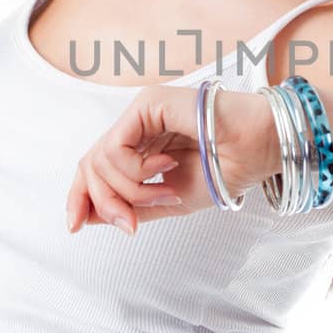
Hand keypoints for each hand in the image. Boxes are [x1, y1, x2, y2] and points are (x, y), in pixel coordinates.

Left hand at [65, 84, 278, 235]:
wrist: (258, 150)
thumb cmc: (226, 170)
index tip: (74, 227)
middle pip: (90, 165)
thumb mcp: (170, 200)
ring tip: (166, 191)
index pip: (94, 168)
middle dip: (104, 202)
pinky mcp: (147, 105)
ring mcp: (140, 113)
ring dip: (131, 190)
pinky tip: (165, 167)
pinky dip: (135, 171)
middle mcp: (136, 126)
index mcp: (142, 145)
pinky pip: (116, 147)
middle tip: (131, 224)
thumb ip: (131, 206)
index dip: (80, 197)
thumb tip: (88, 217)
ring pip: (100, 160)